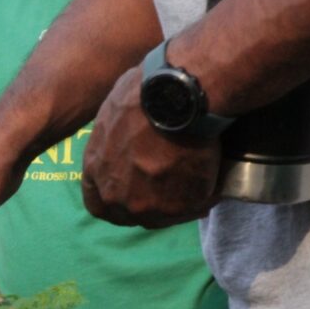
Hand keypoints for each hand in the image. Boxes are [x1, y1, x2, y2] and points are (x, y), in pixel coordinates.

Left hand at [82, 67, 220, 227]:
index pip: (97, 202)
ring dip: (177, 202)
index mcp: (95, 170)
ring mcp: (144, 205)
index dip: (114, 200)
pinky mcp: (177, 207)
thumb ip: (114, 139)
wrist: (178, 98)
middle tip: (169, 192)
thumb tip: (127, 137)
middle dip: (148, 205)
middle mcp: (114, 194)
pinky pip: (192, 209)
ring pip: (162, 215)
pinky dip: (204, 197)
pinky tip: (214, 184)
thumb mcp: (113, 112)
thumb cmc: (145, 93)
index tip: (130, 192)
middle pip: (128, 214)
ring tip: (197, 182)